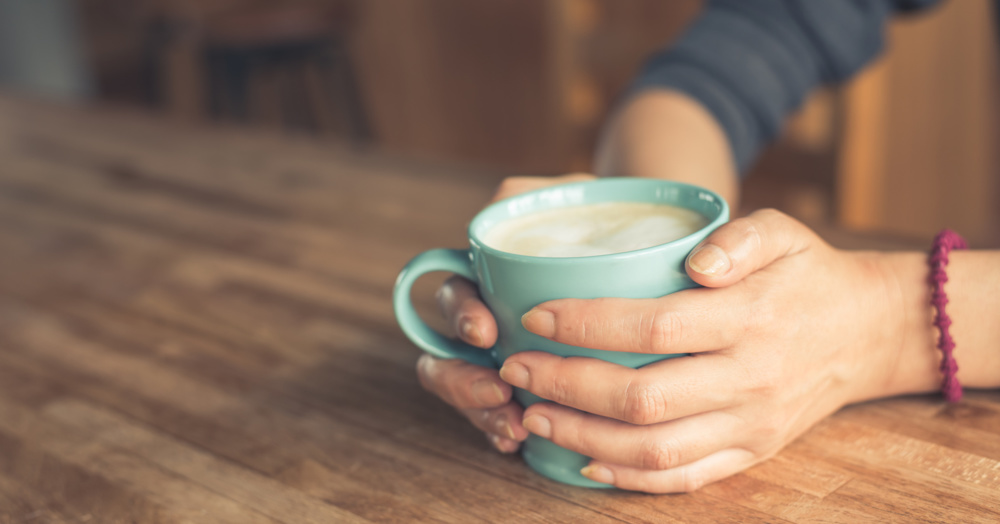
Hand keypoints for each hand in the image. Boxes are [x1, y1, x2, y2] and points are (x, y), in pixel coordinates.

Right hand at [416, 174, 595, 452]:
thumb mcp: (567, 195)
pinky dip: (504, 429)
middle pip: (446, 357)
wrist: (649, 250)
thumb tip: (504, 201)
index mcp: (487, 277)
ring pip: (469, 394)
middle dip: (461, 382)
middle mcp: (489, 319)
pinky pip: (503, 417)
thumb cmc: (604, 219)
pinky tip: (520, 440)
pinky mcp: (535, 389)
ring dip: (481, 413)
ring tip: (513, 426)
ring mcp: (507, 357)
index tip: (486, 331)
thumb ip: (530, 195)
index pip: (453, 296)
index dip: (460, 317)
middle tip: (498, 391)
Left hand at [499, 209, 913, 491]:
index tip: (535, 317)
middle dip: (566, 386)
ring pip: (654, 449)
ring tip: (534, 416)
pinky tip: (584, 462)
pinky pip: (684, 480)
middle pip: (642, 397)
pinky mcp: (751, 453)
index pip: (654, 327)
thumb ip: (741, 237)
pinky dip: (628, 479)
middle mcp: (750, 379)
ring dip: (583, 438)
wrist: (866, 334)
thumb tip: (695, 261)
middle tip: (516, 368)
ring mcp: (751, 425)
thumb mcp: (783, 232)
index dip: (586, 325)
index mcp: (751, 318)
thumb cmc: (806, 275)